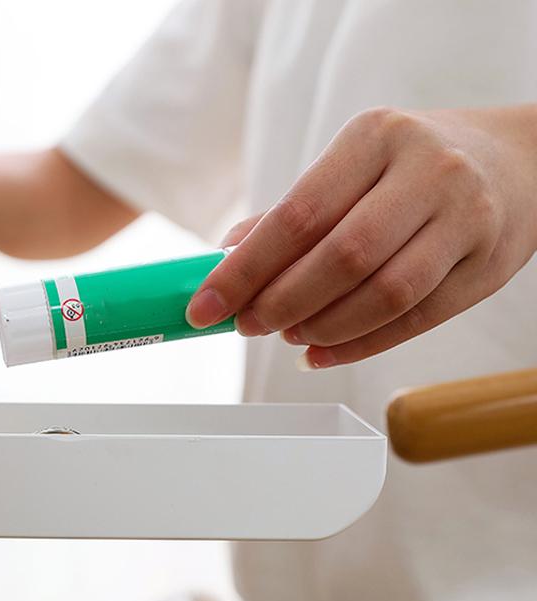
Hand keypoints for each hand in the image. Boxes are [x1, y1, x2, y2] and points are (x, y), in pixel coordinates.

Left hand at [186, 105, 536, 367]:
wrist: (516, 160)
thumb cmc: (413, 165)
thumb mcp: (353, 165)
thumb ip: (292, 212)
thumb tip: (228, 257)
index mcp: (376, 137)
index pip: (297, 215)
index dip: (245, 270)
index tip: (206, 305)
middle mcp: (427, 172)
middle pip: (340, 258)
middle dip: (280, 303)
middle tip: (248, 325)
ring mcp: (465, 219)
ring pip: (381, 294)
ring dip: (321, 327)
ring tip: (288, 335)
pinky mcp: (487, 267)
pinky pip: (413, 320)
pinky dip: (358, 345)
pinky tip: (321, 353)